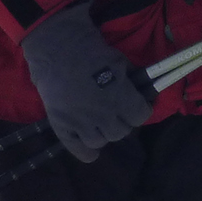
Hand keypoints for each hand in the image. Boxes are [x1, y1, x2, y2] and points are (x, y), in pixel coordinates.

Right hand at [19, 2, 154, 161]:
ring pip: (101, 141)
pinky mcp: (61, 124)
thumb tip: (144, 91)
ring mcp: (80, 122)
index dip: (140, 110)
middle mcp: (102, 115)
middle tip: (117, 111)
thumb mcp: (121, 62)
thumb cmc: (92, 50)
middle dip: (123, 121)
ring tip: (101, 122)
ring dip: (104, 132)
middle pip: (121, 132)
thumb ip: (133, 81)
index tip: (138, 105)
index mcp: (120, 98)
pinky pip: (77, 148)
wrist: (57, 48)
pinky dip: (86, 152)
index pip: (140, 117)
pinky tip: (91, 150)